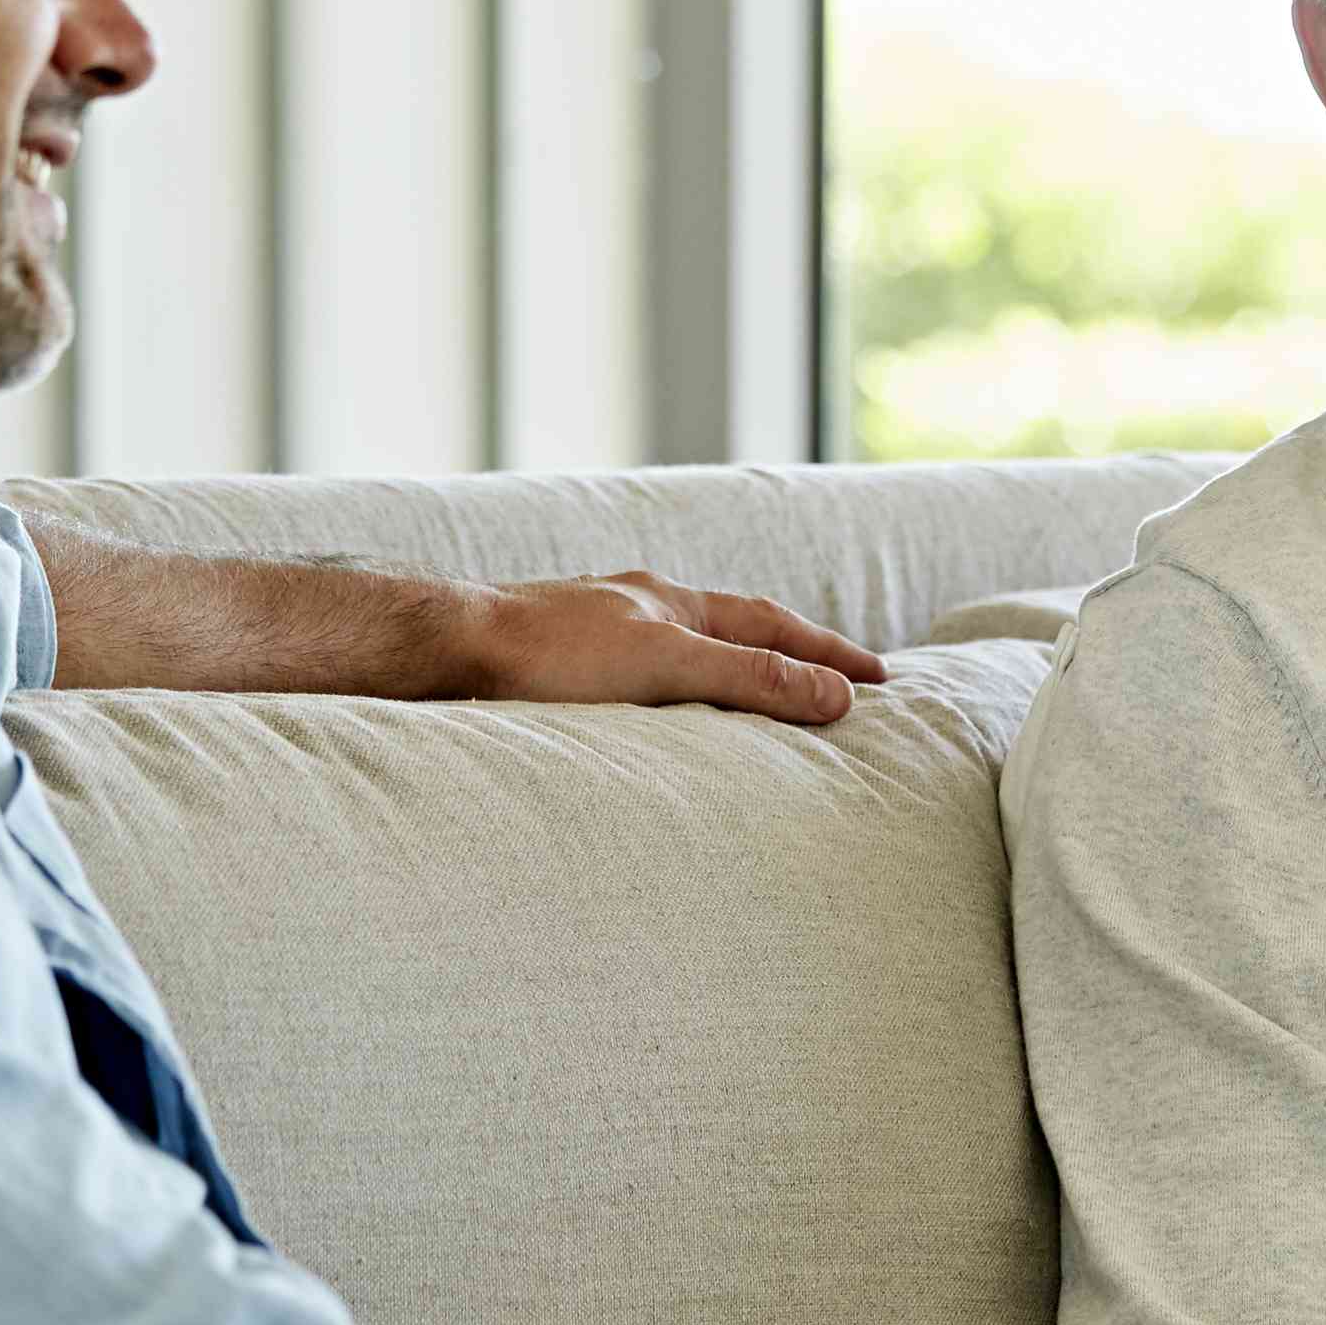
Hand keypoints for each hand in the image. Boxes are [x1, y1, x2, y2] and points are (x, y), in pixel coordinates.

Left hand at [450, 572, 886, 722]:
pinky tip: (660, 724)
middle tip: (835, 690)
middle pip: (730, 630)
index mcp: (671, 601)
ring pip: (679, 653)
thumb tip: (836, 698)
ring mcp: (594, 633)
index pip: (772, 624)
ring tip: (759, 711)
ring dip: (727, 677)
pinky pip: (636, 679)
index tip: (880, 679)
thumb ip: (751, 680)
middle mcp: (636, 607)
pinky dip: (672, 698)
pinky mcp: (555, 667)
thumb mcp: (667, 665)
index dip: (828, 652)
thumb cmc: (548, 654)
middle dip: (787, 659)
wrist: (445, 649)